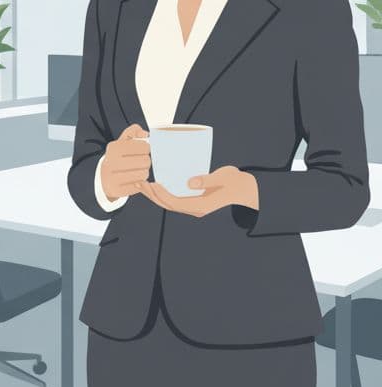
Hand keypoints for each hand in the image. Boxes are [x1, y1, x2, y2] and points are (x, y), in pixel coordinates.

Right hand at [100, 124, 150, 201]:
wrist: (103, 177)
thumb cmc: (117, 158)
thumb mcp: (122, 142)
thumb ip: (134, 132)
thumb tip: (145, 134)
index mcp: (113, 147)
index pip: (144, 146)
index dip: (146, 149)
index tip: (141, 151)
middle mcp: (110, 162)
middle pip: (146, 161)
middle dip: (146, 162)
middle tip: (140, 162)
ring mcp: (112, 177)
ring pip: (143, 174)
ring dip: (143, 173)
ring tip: (137, 171)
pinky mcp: (116, 190)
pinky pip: (138, 187)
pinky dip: (139, 184)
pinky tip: (132, 180)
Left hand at [137, 165, 258, 216]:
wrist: (248, 190)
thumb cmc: (237, 183)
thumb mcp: (225, 178)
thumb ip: (207, 180)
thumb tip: (190, 183)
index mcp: (201, 205)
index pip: (175, 203)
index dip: (161, 195)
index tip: (152, 184)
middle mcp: (196, 208)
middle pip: (168, 205)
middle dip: (152, 195)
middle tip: (139, 182)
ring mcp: (194, 206)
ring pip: (169, 203)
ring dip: (155, 195)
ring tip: (142, 184)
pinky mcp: (194, 201)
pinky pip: (174, 199)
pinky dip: (163, 193)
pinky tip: (155, 185)